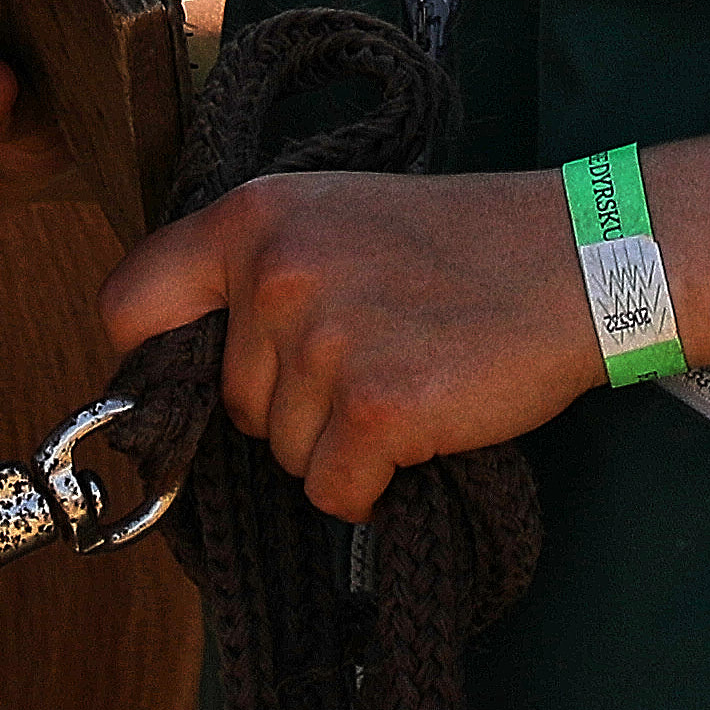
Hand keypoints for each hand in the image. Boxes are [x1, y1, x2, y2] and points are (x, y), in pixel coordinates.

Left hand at [96, 167, 608, 524]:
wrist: (579, 259)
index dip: (152, 359)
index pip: (131, 303)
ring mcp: (324, 342)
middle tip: (372, 357)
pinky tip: (423, 428)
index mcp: (253, 217)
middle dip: (292, 405)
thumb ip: (257, 271)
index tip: (187, 380)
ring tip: (409, 377)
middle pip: (232, 401)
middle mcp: (274, 274)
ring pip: (285, 453)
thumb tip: (184, 363)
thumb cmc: (462, 244)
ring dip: (340, 443)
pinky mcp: (375, 409)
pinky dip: (374, 486)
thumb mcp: (336, 216)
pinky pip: (334, 493)